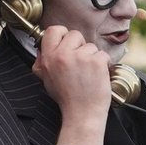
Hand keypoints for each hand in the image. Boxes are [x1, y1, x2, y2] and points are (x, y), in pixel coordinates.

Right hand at [35, 24, 111, 144]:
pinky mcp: (95, 62)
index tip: (67, 44)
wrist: (82, 114)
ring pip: (90, 45)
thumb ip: (43, 62)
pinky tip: (96, 76)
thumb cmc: (67, 98)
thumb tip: (42, 49)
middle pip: (74, 34)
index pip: (53, 30)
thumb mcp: (46, 79)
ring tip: (87, 74)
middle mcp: (62, 55)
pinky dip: (103, 64)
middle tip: (79, 63)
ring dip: (91, 57)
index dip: (62, 35)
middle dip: (79, 46)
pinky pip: (102, 54)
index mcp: (48, 58)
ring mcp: (80, 57)